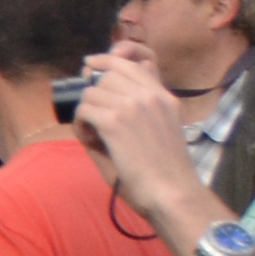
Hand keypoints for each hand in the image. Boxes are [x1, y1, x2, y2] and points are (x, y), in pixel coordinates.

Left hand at [74, 48, 205, 215]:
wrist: (173, 193)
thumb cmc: (167, 169)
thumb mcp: (164, 127)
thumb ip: (144, 103)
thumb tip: (123, 79)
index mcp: (165, 98)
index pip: (131, 64)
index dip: (106, 62)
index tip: (90, 66)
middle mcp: (150, 97)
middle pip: (106, 77)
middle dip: (94, 95)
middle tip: (92, 116)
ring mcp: (133, 107)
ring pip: (91, 93)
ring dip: (86, 112)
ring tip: (93, 133)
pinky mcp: (115, 122)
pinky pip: (83, 110)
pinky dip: (81, 125)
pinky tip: (91, 139)